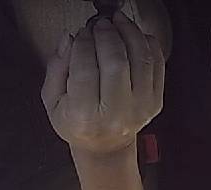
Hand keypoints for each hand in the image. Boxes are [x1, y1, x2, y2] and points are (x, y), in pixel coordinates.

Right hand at [42, 13, 163, 159]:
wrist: (105, 146)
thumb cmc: (77, 123)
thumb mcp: (53, 102)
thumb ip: (56, 68)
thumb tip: (68, 40)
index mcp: (85, 116)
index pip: (85, 69)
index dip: (83, 44)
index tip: (81, 33)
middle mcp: (116, 114)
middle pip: (116, 62)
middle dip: (107, 35)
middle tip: (100, 24)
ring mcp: (140, 108)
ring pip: (140, 59)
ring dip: (129, 33)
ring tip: (118, 22)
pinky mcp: (155, 101)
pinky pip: (157, 64)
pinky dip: (147, 43)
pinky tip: (134, 36)